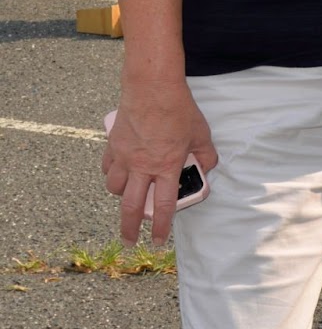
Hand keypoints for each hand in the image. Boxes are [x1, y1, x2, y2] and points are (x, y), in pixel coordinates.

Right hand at [102, 81, 215, 247]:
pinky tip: (118, 173)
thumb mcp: (201, 133)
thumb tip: (207, 167)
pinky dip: (112, 175)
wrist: (152, 88)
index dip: (162, 227)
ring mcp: (124, 157)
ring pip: (115, 188)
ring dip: (122, 197)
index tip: (158, 241)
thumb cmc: (179, 109)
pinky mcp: (113, 145)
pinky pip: (108, 168)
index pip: (165, 205)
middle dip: (129, 228)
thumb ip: (206, 154)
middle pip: (131, 207)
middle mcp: (142, 166)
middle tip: (129, 240)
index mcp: (166, 166)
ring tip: (129, 198)